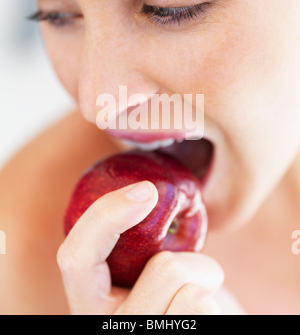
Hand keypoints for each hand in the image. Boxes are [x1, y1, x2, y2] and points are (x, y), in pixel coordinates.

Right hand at [57, 181, 225, 314]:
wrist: (198, 318)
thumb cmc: (172, 285)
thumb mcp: (145, 259)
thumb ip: (135, 233)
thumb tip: (147, 186)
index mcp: (90, 300)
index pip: (76, 257)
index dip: (105, 216)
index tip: (146, 189)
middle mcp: (108, 326)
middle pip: (164, 271)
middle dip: (187, 260)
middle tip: (186, 271)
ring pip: (193, 294)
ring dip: (205, 281)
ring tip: (197, 294)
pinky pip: (208, 308)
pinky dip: (218, 301)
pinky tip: (207, 312)